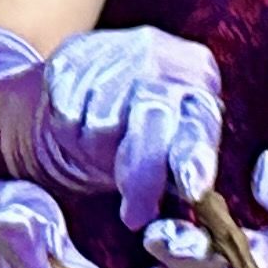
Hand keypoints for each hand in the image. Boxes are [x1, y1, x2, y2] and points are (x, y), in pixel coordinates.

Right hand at [38, 25, 223, 228]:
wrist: (96, 78)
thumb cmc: (149, 122)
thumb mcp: (177, 138)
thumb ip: (185, 163)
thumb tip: (189, 189)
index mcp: (198, 74)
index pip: (198, 122)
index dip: (194, 157)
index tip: (193, 187)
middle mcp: (160, 54)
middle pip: (150, 120)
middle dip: (143, 176)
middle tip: (135, 216)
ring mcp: (113, 51)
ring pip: (102, 126)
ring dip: (101, 152)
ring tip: (107, 147)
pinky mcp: (71, 57)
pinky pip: (69, 116)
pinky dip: (73, 134)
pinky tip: (84, 124)